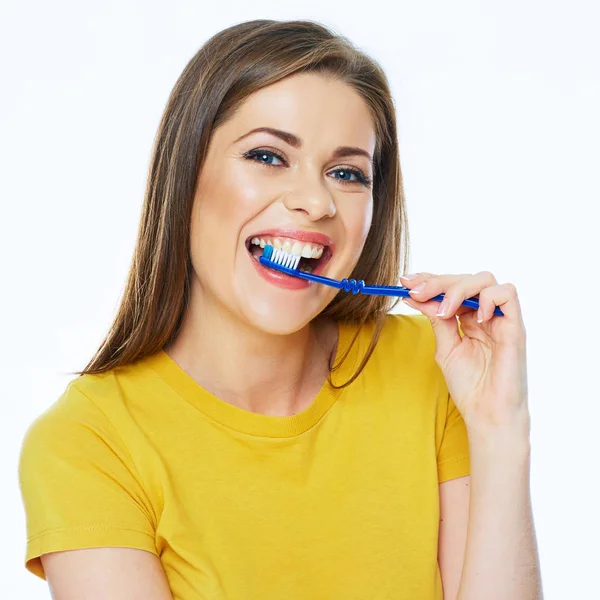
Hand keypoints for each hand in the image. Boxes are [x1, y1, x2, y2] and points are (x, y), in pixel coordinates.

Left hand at [401, 272, 529, 434]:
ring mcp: (500, 318)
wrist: (487, 413)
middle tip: (417, 292)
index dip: (429, 280)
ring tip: (444, 311)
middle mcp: (485, 313)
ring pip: (485, 280)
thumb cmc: (470, 384)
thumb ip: (436, 320)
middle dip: (437, 282)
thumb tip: (415, 296)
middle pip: (465, 279)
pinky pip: (508, 294)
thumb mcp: (445, 347)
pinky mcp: (515, 326)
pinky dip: (488, 299)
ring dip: (458, 289)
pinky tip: (475, 319)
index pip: (450, 286)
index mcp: (467, 317)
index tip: (405, 282)